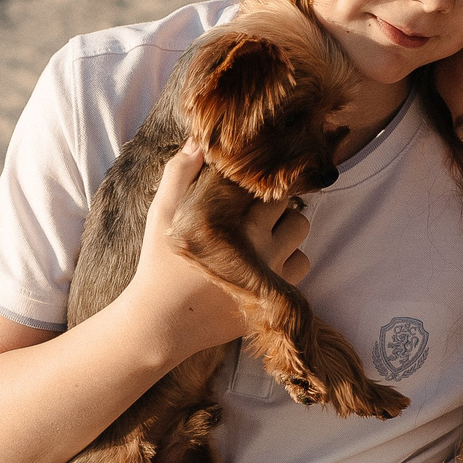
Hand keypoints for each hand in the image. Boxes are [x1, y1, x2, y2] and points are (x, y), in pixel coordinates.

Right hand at [122, 139, 310, 360]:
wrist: (162, 323)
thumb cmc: (160, 263)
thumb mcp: (163, 212)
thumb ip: (180, 171)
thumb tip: (201, 138)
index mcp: (229, 217)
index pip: (264, 180)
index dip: (258, 177)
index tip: (249, 182)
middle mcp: (256, 242)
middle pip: (289, 202)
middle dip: (273, 201)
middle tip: (252, 209)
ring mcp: (269, 270)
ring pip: (301, 230)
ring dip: (286, 229)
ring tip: (261, 234)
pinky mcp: (275, 294)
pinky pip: (303, 264)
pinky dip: (289, 259)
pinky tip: (264, 261)